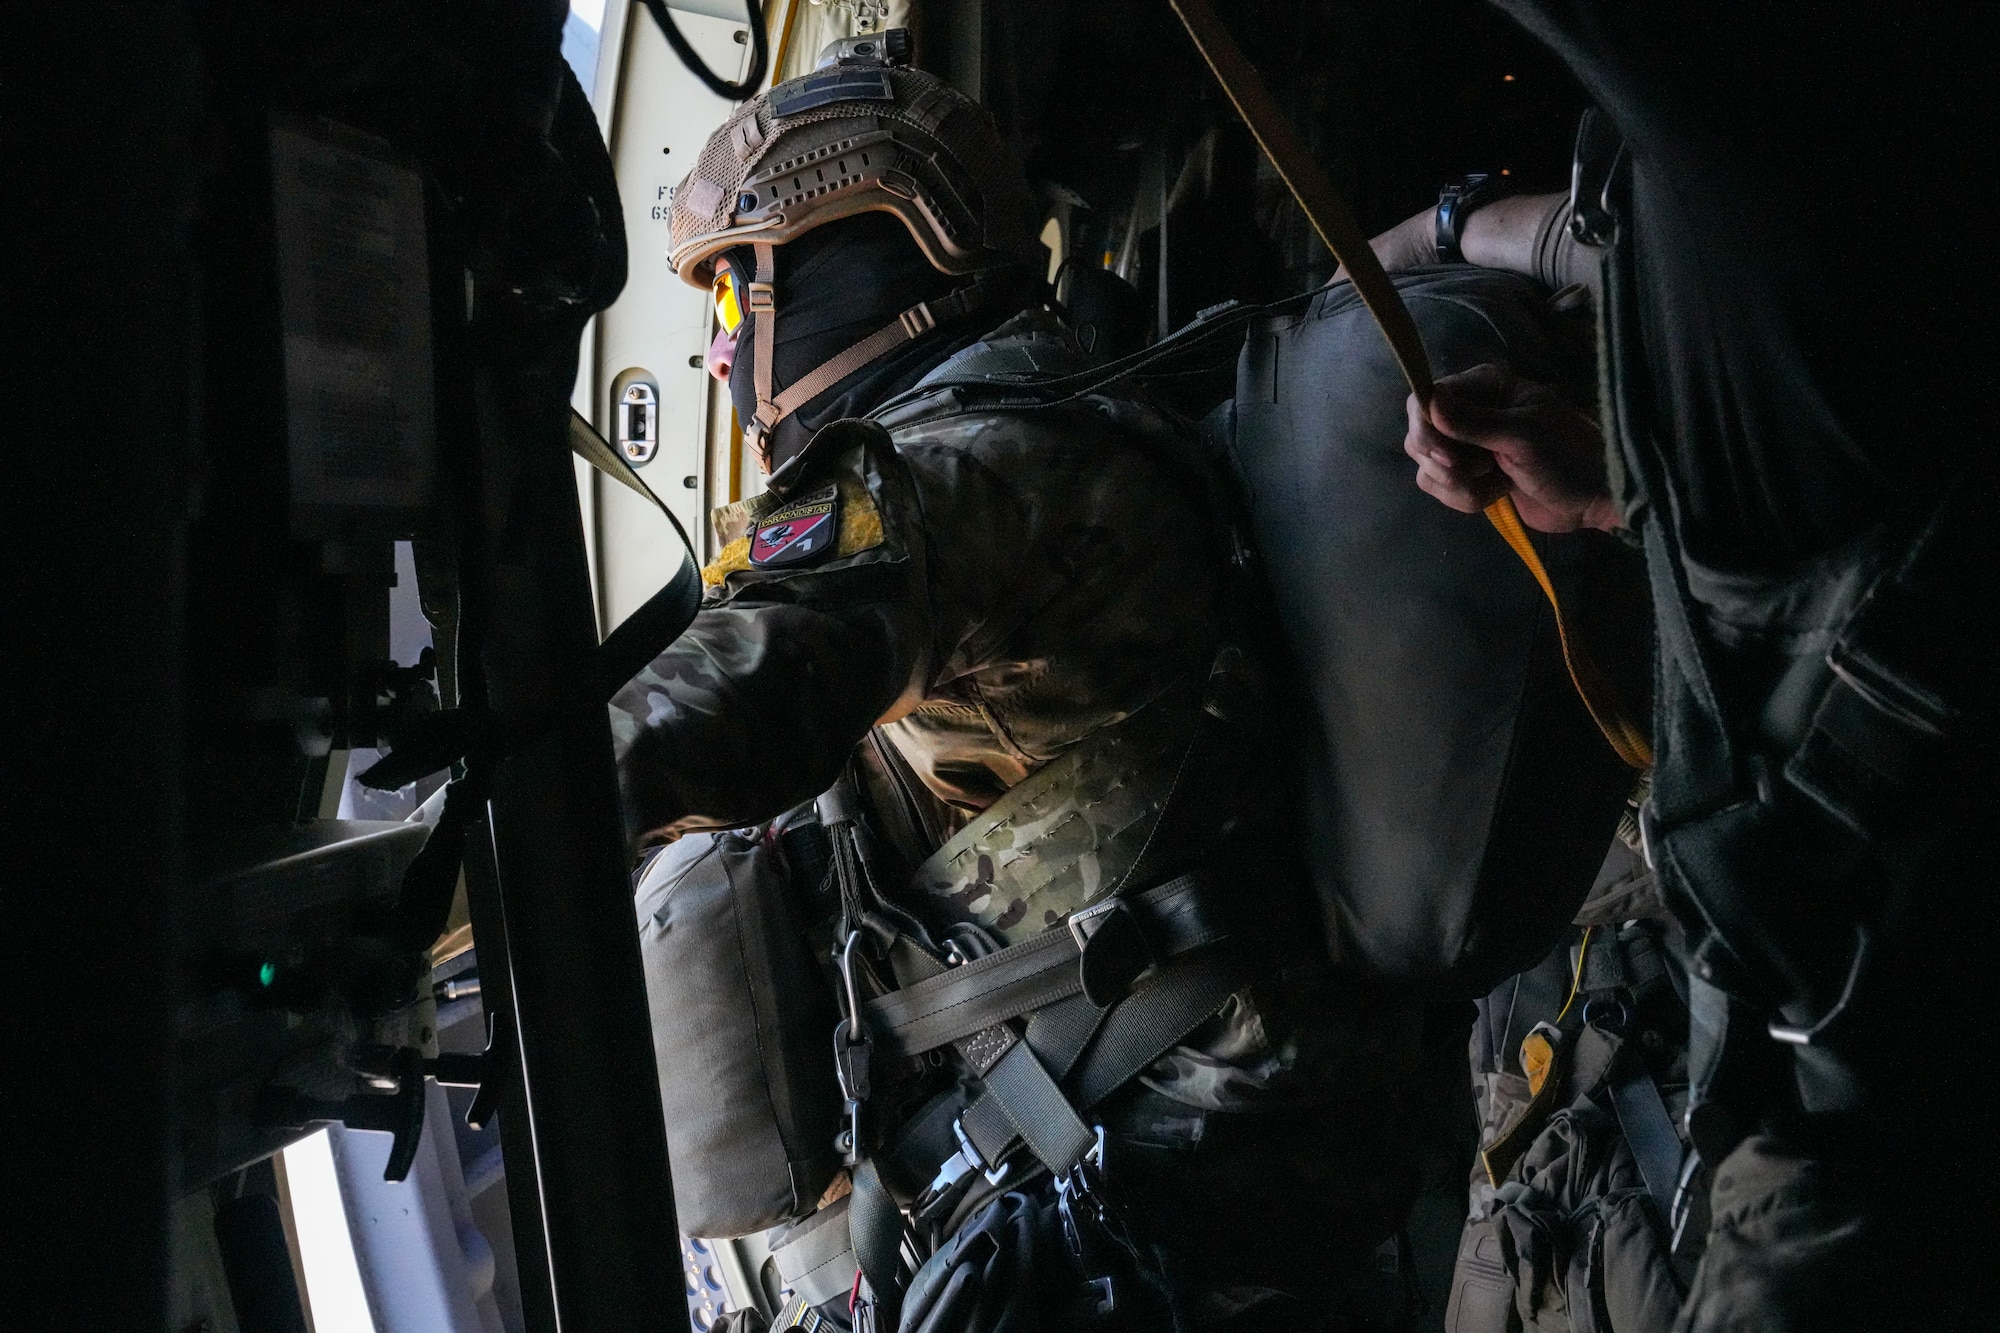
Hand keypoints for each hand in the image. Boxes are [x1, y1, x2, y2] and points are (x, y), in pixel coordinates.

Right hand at [1403, 364, 1621, 532]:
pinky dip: (1465, 499)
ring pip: (1429, 468)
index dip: (1426, 428)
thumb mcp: (1523, 436)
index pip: (1426, 398)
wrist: (1592, 498)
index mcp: (1484, 388)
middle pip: (1420, 436)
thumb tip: (1428, 400)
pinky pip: (1441, 489)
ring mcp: (1468, 447)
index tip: (1446, 456)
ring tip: (1498, 483)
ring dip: (1459, 486)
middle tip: (1482, 470)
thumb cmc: (1568, 456)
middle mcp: (1469, 413)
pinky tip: (1498, 494)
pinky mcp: (1470, 477)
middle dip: (1446, 464)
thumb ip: (1473, 422)